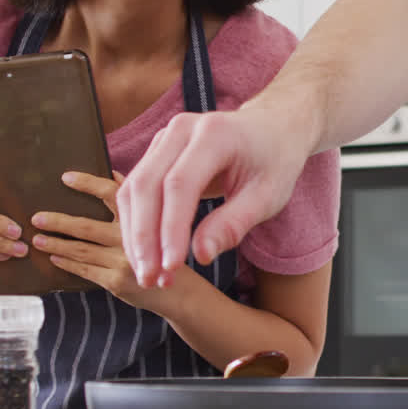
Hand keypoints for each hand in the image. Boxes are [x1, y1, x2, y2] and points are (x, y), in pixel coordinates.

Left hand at [31, 171, 153, 301]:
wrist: (179, 292)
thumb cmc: (165, 252)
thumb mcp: (157, 222)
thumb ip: (133, 200)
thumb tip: (112, 173)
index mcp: (142, 218)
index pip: (112, 194)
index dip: (88, 184)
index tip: (66, 178)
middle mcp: (132, 239)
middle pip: (87, 226)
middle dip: (59, 222)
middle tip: (37, 217)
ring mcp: (123, 262)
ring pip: (81, 250)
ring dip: (56, 244)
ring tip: (37, 239)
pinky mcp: (117, 282)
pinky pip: (85, 270)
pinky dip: (67, 263)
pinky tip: (54, 258)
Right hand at [117, 107, 310, 287]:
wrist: (272, 128)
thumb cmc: (274, 162)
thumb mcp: (267, 196)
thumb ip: (234, 224)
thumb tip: (201, 255)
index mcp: (214, 134)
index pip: (180, 185)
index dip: (171, 229)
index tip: (170, 268)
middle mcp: (181, 130)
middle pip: (147, 185)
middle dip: (145, 238)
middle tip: (151, 279)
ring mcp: (164, 139)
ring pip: (133, 189)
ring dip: (136, 236)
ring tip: (148, 275)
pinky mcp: (157, 153)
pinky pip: (135, 190)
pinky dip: (137, 225)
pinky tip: (146, 255)